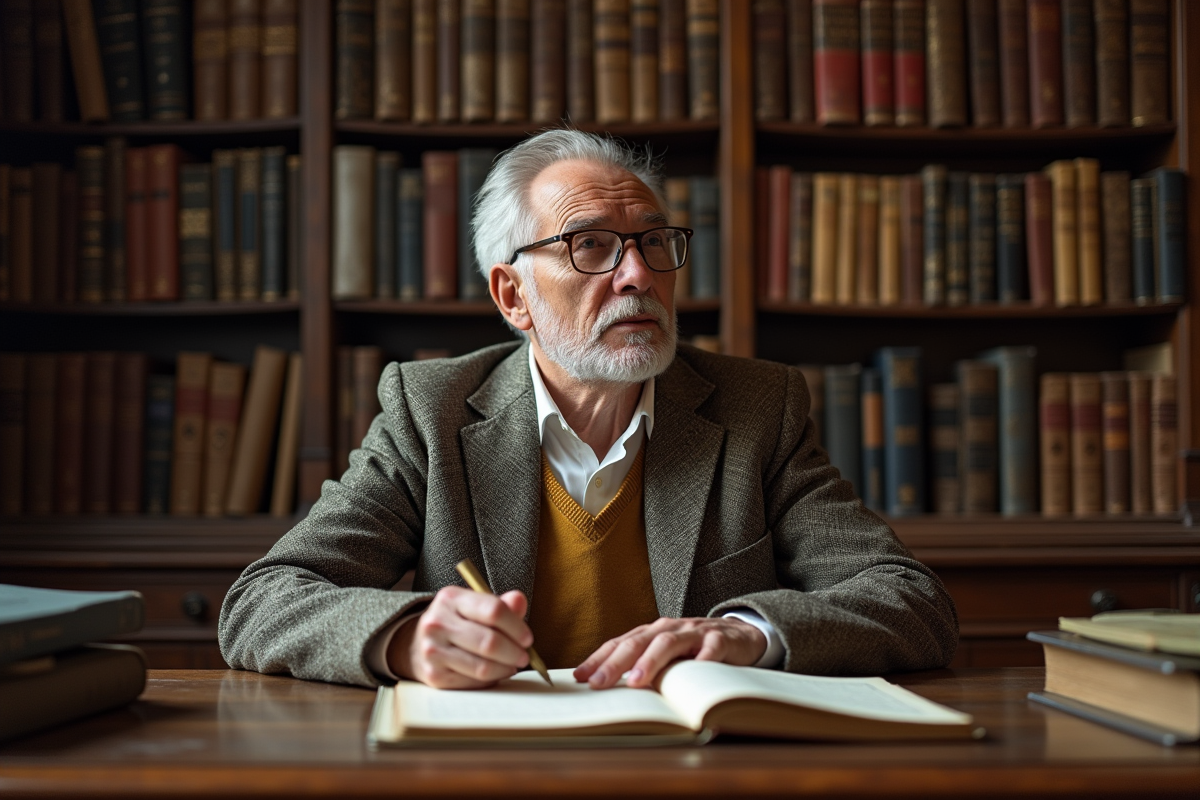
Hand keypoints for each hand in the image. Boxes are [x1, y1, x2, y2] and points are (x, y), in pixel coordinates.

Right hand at [387, 586, 532, 688]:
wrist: (417, 643)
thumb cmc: (456, 623)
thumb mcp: (474, 606)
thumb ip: (500, 604)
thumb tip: (519, 601)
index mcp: (451, 598)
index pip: (493, 610)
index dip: (516, 627)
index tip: (527, 638)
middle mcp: (437, 623)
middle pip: (490, 642)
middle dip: (514, 652)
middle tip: (524, 656)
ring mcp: (433, 650)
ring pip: (482, 667)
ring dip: (505, 669)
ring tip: (512, 665)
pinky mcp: (434, 675)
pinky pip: (473, 682)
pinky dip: (490, 680)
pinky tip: (494, 673)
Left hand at [573, 617, 766, 689]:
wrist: (740, 634)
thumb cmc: (696, 649)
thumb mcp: (668, 655)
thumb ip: (645, 665)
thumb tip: (609, 687)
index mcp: (654, 632)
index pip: (621, 643)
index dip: (599, 658)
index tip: (579, 677)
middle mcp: (671, 628)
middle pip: (638, 642)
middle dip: (615, 662)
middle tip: (597, 682)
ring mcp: (695, 633)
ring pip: (668, 643)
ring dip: (650, 661)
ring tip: (635, 681)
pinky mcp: (721, 640)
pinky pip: (710, 649)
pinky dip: (701, 661)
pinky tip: (692, 673)